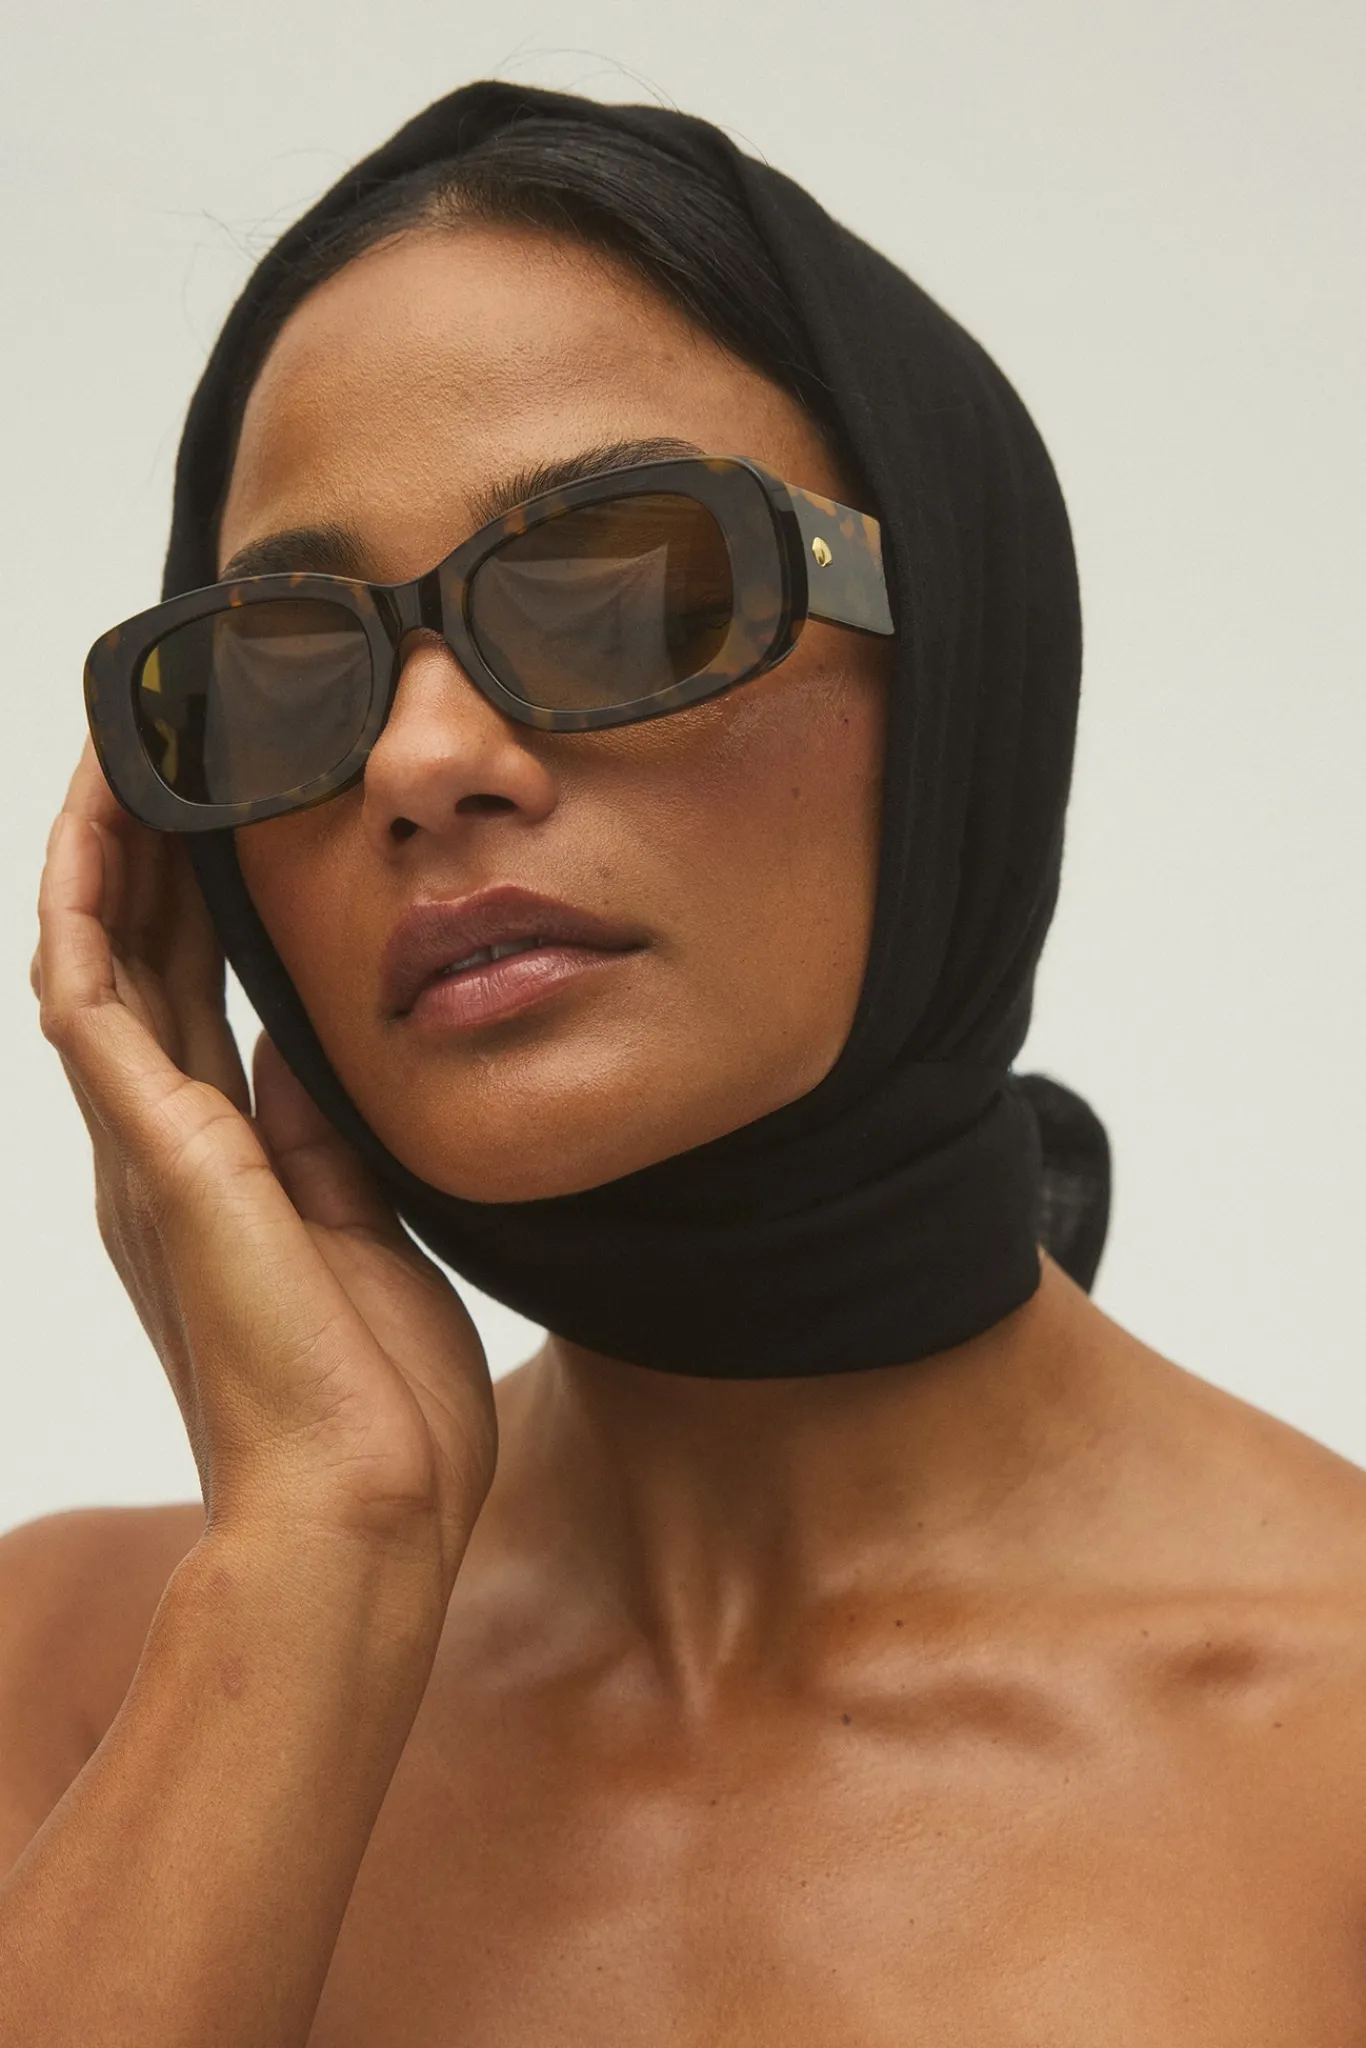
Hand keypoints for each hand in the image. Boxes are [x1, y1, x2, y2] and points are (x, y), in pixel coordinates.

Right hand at [33, 746, 496, 1589]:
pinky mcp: (159, 1160)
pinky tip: (96, 826)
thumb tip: (297, 1040)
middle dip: (141, 847)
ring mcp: (147, 1154)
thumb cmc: (374, 1399)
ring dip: (100, 851)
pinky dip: (86, 908)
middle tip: (157, 739)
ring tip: (118, 746)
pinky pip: (94, 1003)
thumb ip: (315, 1132)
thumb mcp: (360, 1226)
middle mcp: (161, 1151)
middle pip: (137, 959)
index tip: (213, 806)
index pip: (191, 998)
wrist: (364, 1511)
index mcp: (216, 1169)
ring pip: (96, 959)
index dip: (191, 897)